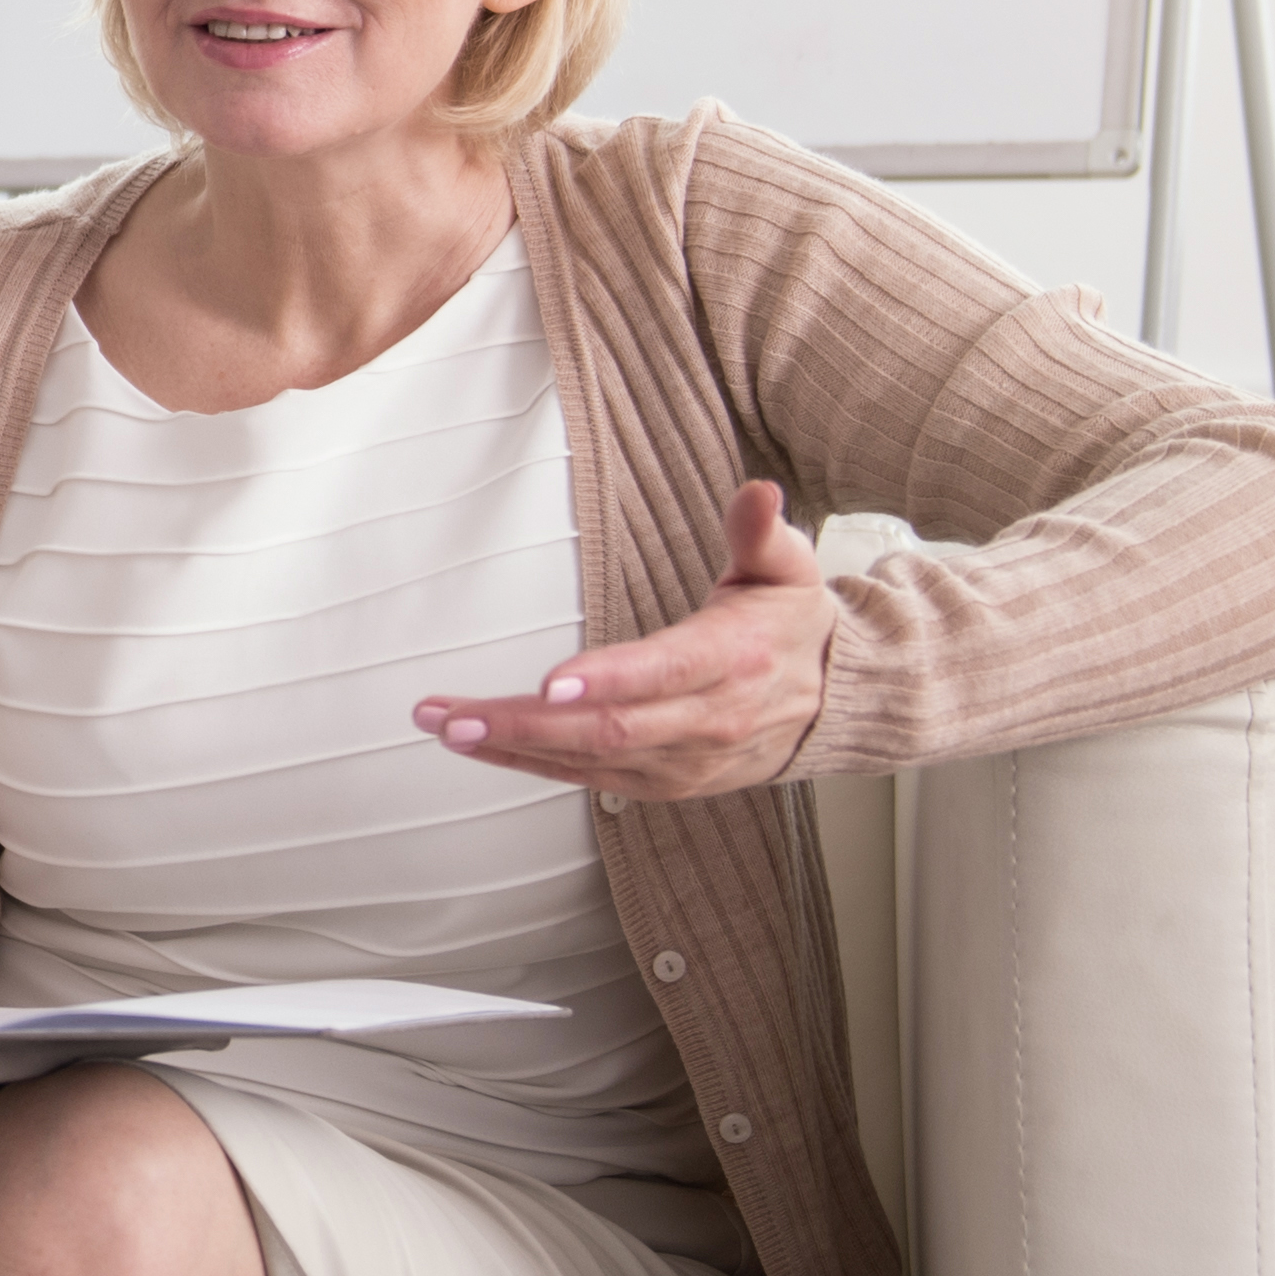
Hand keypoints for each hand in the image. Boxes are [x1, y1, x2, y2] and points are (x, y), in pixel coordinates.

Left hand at [416, 478, 834, 798]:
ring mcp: (683, 760)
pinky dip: (530, 764)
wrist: (830, 704)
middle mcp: (708, 721)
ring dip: (511, 744)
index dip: (608, 680)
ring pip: (589, 760)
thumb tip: (758, 492)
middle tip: (454, 713)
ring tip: (444, 723)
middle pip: (610, 730)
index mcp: (733, 661)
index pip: (666, 673)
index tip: (553, 681)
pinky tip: (481, 745)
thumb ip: (761, 532)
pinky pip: (588, 779)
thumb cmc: (790, 627)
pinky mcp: (663, 783)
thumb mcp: (788, 569)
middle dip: (524, 723)